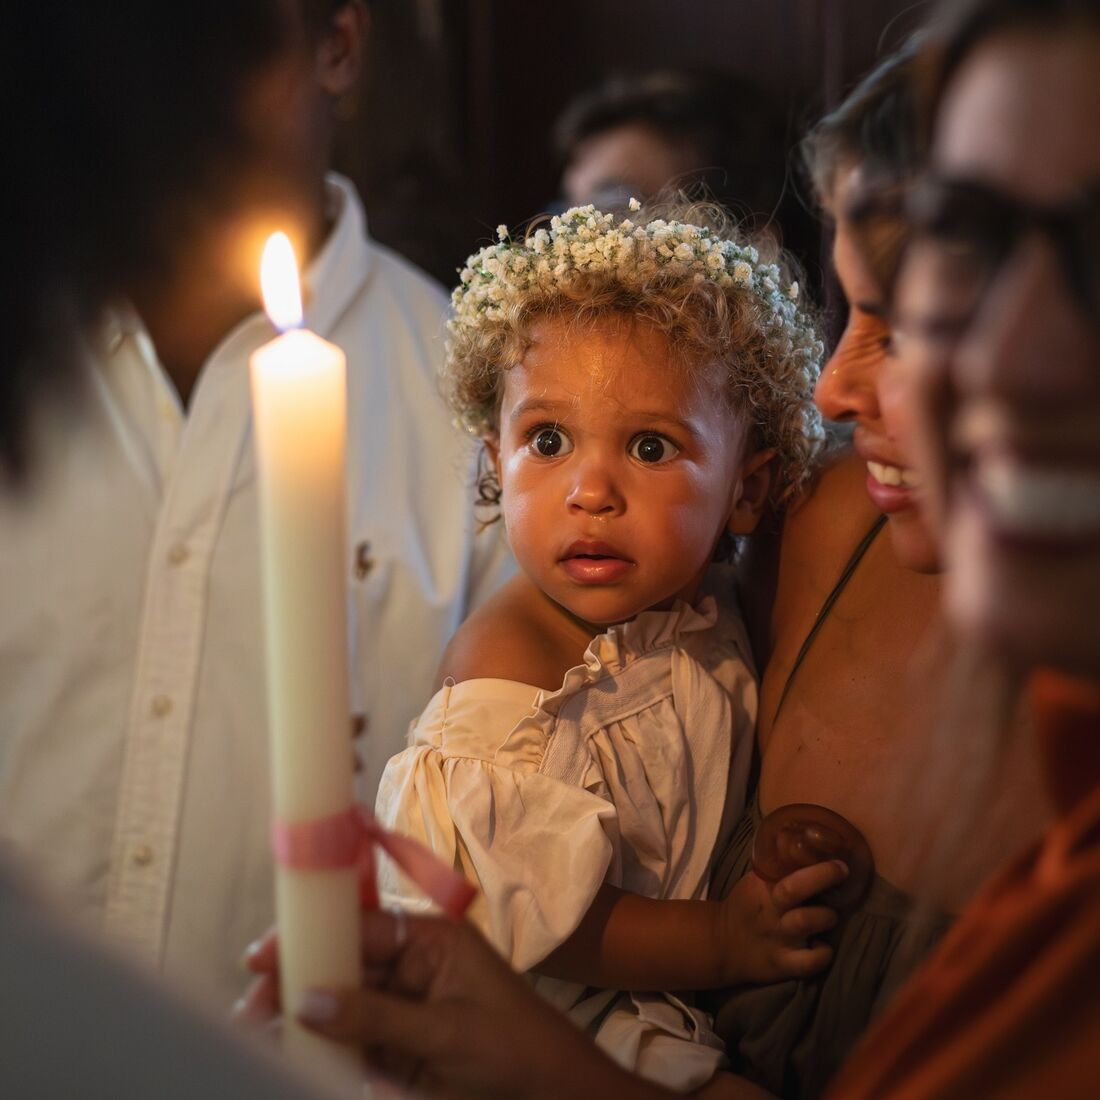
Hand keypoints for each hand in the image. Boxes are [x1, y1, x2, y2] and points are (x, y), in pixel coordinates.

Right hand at [238, 912, 661, 1099]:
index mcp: (433, 940)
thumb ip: (376, 1015)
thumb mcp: (446, 1029)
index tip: (263, 954)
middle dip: (298, 979)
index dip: (314, 936)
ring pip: (343, 1005)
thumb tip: (307, 997)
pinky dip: (324, 1048)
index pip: (363, 928)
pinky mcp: (403, 1048)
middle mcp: (416, 966)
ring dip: (303, 1016)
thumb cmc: (516, 1048)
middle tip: (250, 1002)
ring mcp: (408, 1008)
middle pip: (345, 965)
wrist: (558, 1096)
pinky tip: (291, 1053)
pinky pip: (354, 1041)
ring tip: (255, 1031)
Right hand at [717, 860, 846, 985]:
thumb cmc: (747, 907)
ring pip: (806, 921)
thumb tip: (805, 843)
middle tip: (842, 871)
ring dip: (826, 916)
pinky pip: (810, 962)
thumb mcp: (756, 882)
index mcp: (763, 886)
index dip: (812, 860)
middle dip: (823, 876)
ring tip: (829, 916)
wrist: (723, 944)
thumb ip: (779, 866)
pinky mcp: (783, 964)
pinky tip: (822, 947)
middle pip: (795, 888)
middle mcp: (771, 909)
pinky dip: (823, 954)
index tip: (835, 857)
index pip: (786, 865)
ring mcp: (778, 937)